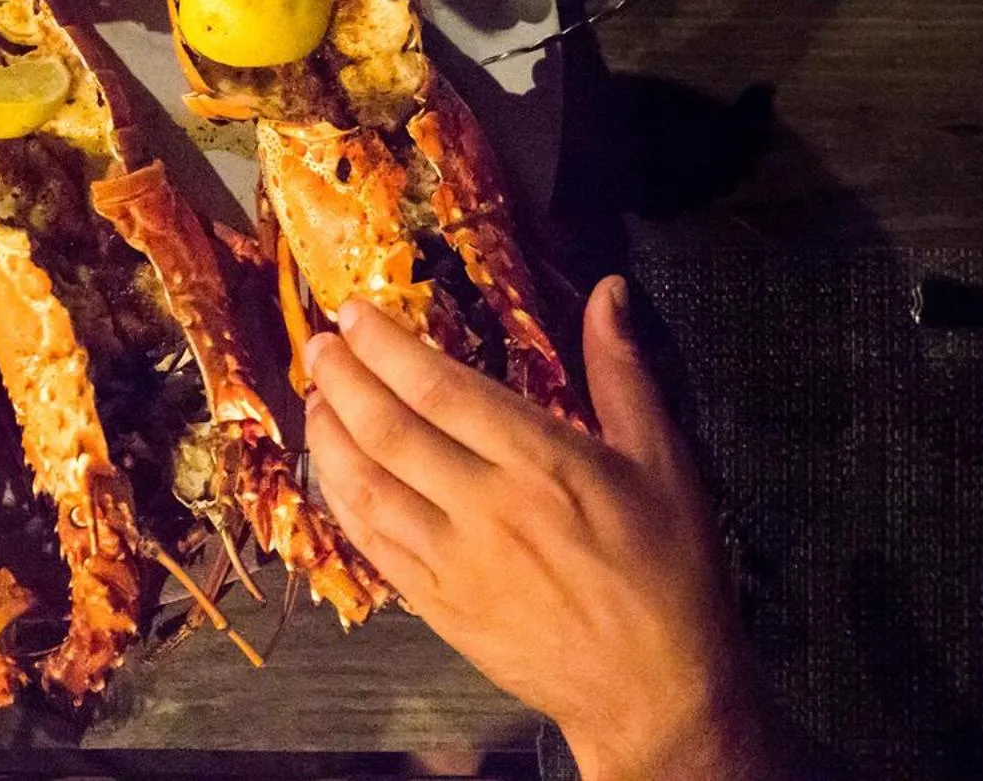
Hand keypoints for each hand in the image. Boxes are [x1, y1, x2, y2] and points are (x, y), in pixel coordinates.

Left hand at [306, 279, 790, 780]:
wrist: (655, 692)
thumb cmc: (668, 571)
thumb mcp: (664, 462)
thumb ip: (623, 373)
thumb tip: (608, 290)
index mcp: (541, 463)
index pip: (441, 389)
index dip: (387, 346)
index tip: (355, 313)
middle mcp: (486, 507)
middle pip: (388, 430)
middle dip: (342, 379)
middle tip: (319, 345)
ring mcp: (453, 561)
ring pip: (364, 486)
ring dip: (327, 436)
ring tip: (314, 397)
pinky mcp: (435, 604)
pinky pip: (368, 543)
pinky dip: (338, 499)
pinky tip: (330, 470)